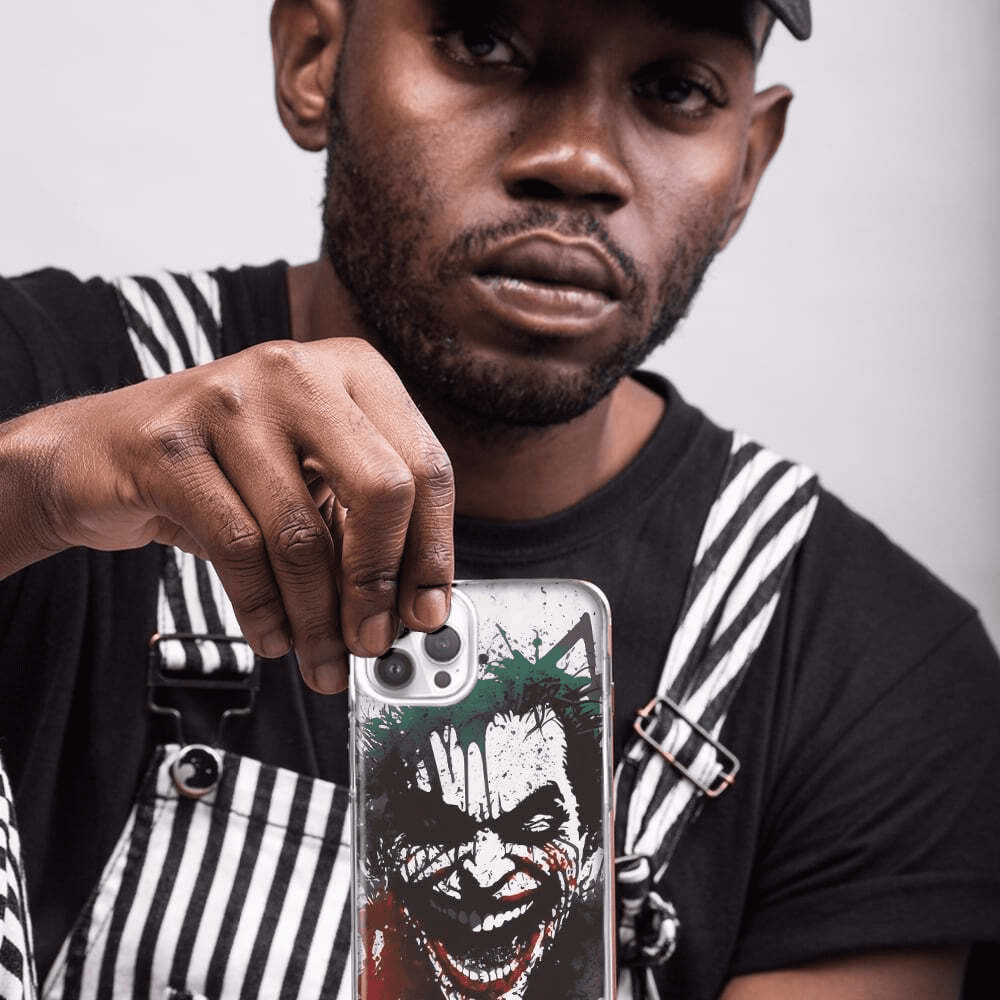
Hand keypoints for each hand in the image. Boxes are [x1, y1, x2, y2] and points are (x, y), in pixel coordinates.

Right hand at [0, 337, 453, 692]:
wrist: (99, 451)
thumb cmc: (224, 468)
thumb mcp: (309, 478)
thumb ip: (362, 525)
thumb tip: (413, 605)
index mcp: (353, 371)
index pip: (425, 466)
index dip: (434, 551)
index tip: (428, 611)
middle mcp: (298, 371)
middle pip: (381, 489)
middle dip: (380, 584)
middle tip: (374, 640)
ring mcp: (231, 400)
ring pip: (302, 533)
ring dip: (318, 617)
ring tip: (322, 656)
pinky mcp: (171, 443)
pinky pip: (238, 547)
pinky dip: (263, 609)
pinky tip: (273, 636)